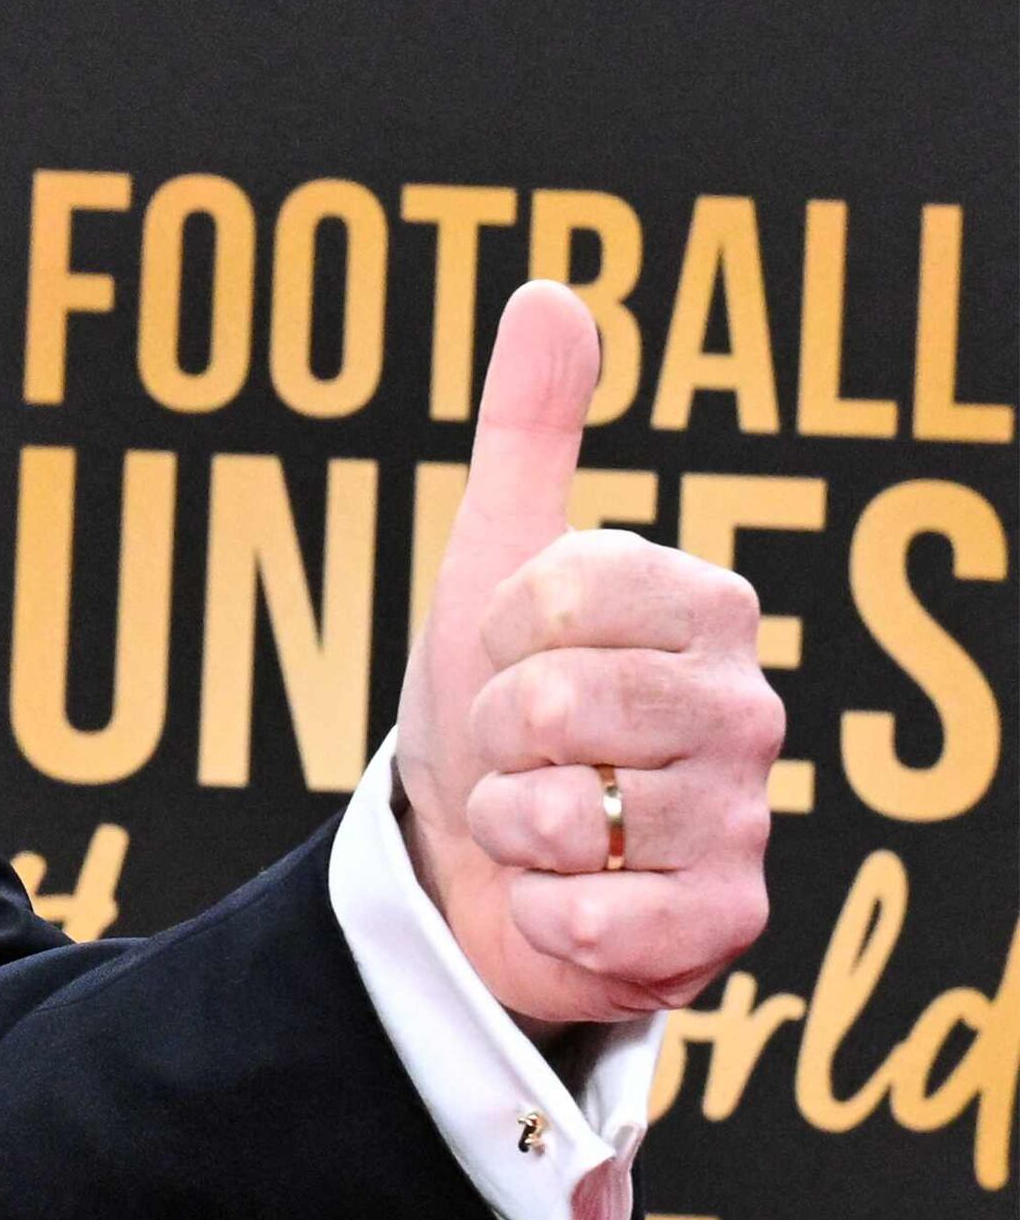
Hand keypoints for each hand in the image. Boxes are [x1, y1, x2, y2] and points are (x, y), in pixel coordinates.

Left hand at [393, 281, 779, 1026]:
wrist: (474, 858)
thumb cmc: (496, 702)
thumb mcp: (492, 556)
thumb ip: (527, 428)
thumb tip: (549, 293)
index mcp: (704, 605)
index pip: (554, 591)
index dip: (496, 629)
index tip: (510, 650)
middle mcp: (745, 708)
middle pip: (556, 704)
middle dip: (495, 733)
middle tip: (522, 747)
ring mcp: (744, 821)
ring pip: (562, 815)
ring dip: (510, 826)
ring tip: (544, 821)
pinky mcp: (724, 926)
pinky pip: (590, 919)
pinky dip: (540, 913)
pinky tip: (563, 899)